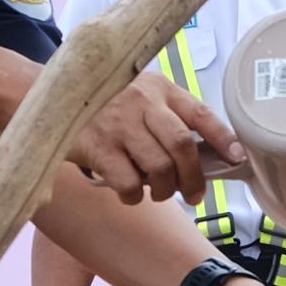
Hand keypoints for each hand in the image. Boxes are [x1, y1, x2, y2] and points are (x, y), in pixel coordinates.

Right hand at [68, 75, 239, 204]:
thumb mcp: (138, 94)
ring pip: (159, 169)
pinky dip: (134, 196)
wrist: (47, 97)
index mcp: (158, 88)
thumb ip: (165, 116)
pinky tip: (128, 192)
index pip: (200, 113)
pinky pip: (128, 183)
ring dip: (164, 190)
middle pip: (182, 147)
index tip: (237, 156)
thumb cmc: (103, 102)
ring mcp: (119, 125)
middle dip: (194, 179)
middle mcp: (141, 102)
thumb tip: (200, 156)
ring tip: (159, 193)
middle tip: (194, 195)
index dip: (223, 137)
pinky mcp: (98, 147)